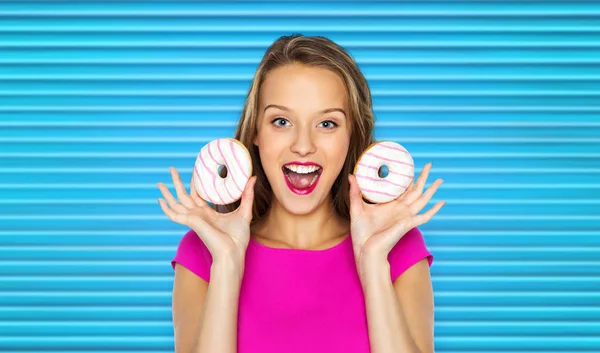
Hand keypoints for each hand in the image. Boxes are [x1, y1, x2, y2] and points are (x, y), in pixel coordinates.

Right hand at [157, 167, 256, 263]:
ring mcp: (193, 219)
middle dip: (177, 182)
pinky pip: (174, 215)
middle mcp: (199, 215)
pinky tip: (159, 200)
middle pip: (184, 195)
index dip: (195, 183)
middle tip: (171, 169)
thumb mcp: (245, 211)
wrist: (233, 251)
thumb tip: (252, 178)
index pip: (198, 195)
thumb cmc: (238, 237)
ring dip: (167, 192)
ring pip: (176, 202)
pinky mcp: (191, 222)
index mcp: (208, 213)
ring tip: (159, 182)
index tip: (194, 170)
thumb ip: (247, 195)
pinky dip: (166, 209)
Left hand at [348, 163, 444, 278]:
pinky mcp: (408, 224)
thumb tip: (351, 175)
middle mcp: (400, 209)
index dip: (407, 178)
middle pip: (415, 190)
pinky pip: (425, 216)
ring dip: (431, 189)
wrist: (365, 249)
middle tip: (430, 165)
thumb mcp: (357, 208)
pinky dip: (434, 210)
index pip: (402, 189)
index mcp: (389, 205)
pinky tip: (442, 202)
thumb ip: (355, 192)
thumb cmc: (361, 233)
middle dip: (423, 178)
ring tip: (440, 179)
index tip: (410, 166)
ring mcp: (405, 216)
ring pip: (422, 199)